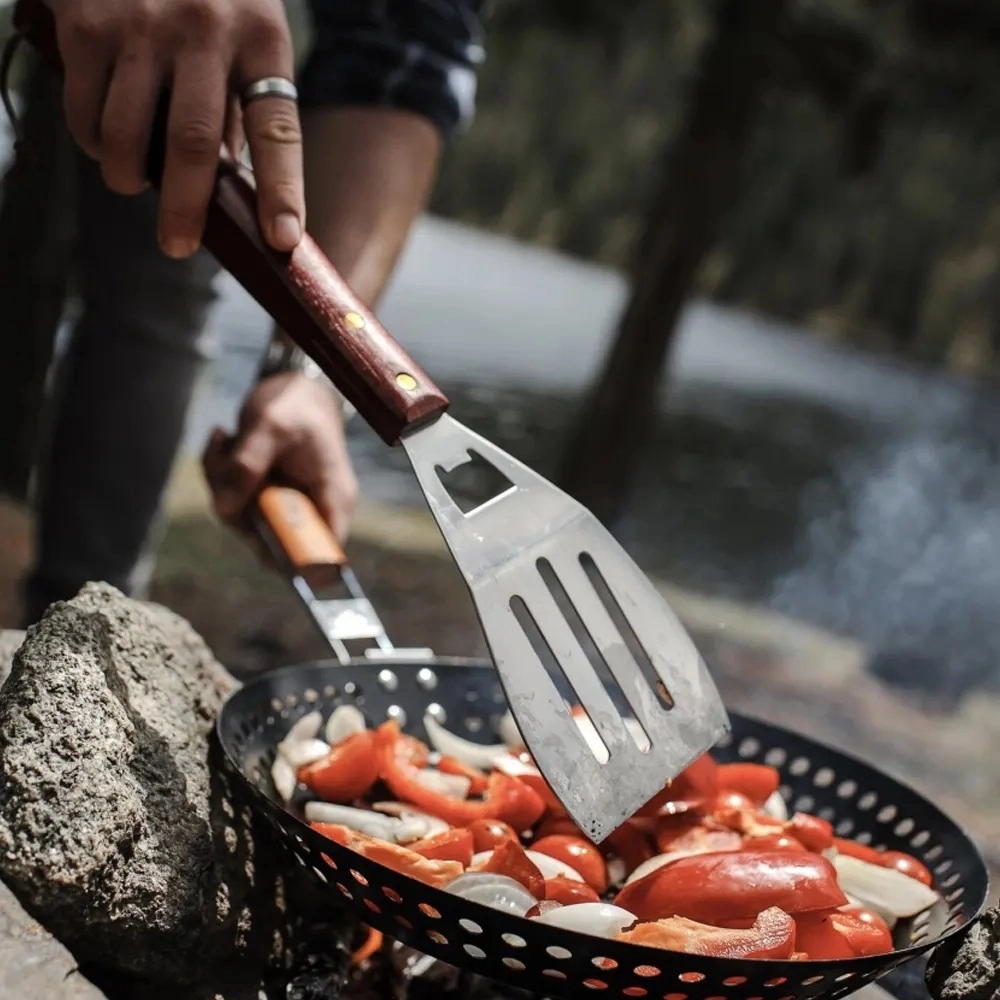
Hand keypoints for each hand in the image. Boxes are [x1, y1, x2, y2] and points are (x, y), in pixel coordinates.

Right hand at [52, 0, 304, 257]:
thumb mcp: (246, 34)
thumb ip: (240, 104)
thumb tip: (233, 187)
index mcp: (261, 39)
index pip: (277, 129)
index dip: (281, 191)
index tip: (283, 239)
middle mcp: (205, 29)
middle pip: (194, 144)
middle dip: (185, 209)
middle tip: (177, 247)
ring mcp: (142, 24)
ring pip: (129, 136)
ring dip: (128, 178)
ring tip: (133, 184)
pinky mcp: (87, 23)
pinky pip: (86, 112)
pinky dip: (94, 143)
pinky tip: (105, 140)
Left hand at [202, 373, 357, 541]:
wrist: (295, 383)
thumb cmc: (293, 402)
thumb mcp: (268, 426)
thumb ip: (247, 466)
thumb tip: (225, 508)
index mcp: (333, 495)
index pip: (323, 552)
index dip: (293, 560)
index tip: (257, 539)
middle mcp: (314, 506)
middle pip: (272, 539)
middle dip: (236, 507)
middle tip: (224, 461)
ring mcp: (289, 503)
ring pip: (245, 520)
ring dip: (221, 485)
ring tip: (223, 441)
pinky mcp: (269, 495)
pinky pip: (235, 501)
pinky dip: (220, 475)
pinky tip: (223, 440)